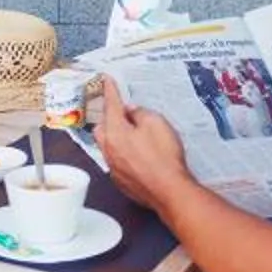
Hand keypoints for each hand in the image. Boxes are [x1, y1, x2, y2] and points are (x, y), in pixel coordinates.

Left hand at [94, 76, 189, 208]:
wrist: (169, 190)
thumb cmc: (164, 156)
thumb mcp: (157, 123)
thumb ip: (140, 113)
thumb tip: (131, 111)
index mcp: (115, 131)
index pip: (111, 105)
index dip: (110, 91)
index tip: (107, 81)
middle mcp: (109, 149)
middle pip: (101, 128)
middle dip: (109, 118)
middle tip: (122, 113)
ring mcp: (113, 167)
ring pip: (108, 146)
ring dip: (117, 138)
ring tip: (133, 135)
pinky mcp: (121, 181)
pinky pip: (117, 162)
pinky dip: (124, 156)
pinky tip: (139, 156)